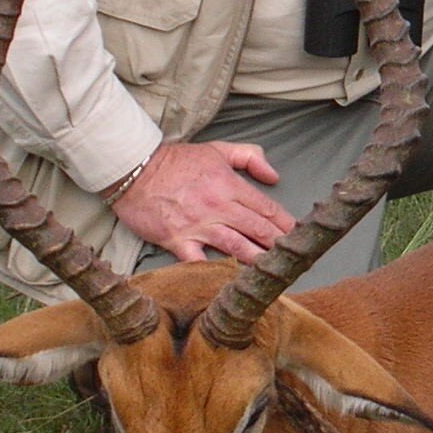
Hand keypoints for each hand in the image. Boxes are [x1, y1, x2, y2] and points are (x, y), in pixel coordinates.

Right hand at [108, 140, 298, 264]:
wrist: (133, 169)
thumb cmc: (175, 160)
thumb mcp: (217, 150)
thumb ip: (249, 157)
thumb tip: (274, 176)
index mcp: (229, 185)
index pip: (266, 208)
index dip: (286, 224)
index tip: (299, 236)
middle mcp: (218, 206)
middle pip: (257, 230)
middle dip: (279, 245)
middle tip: (295, 259)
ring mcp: (198, 225)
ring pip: (236, 247)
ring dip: (257, 260)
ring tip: (274, 273)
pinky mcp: (177, 240)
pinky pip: (199, 261)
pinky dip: (214, 272)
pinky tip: (230, 283)